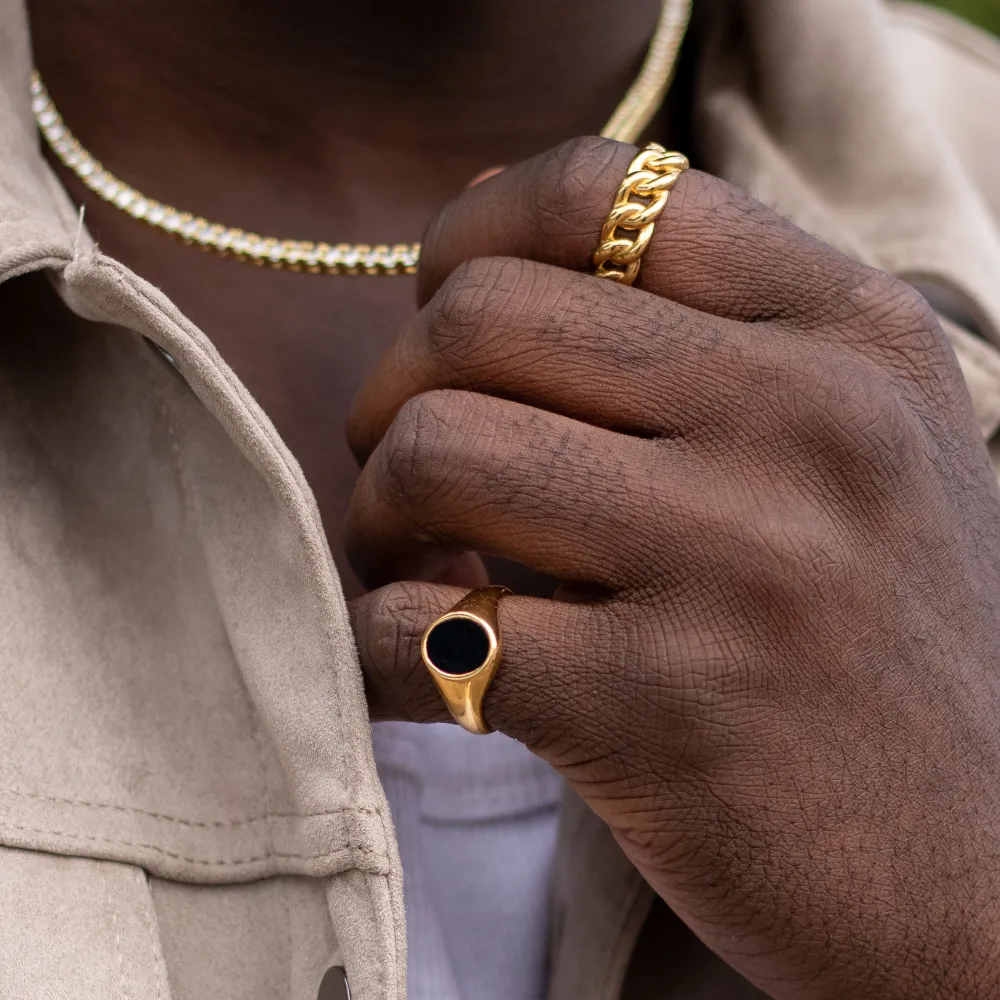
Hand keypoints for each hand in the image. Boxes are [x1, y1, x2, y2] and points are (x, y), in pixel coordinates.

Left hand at [345, 137, 999, 997]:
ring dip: (379, 519)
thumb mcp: (850, 448)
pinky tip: (422, 674)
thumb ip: (697, 333)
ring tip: (420, 571)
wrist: (975, 875)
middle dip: (392, 399)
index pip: (602, 190)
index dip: (469, 238)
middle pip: (478, 318)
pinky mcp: (664, 709)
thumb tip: (482, 234)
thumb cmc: (879, 646)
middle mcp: (807, 424)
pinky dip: (380, 648)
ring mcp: (741, 563)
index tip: (437, 322)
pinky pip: (425, 629)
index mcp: (850, 338)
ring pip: (434, 450)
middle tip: (411, 483)